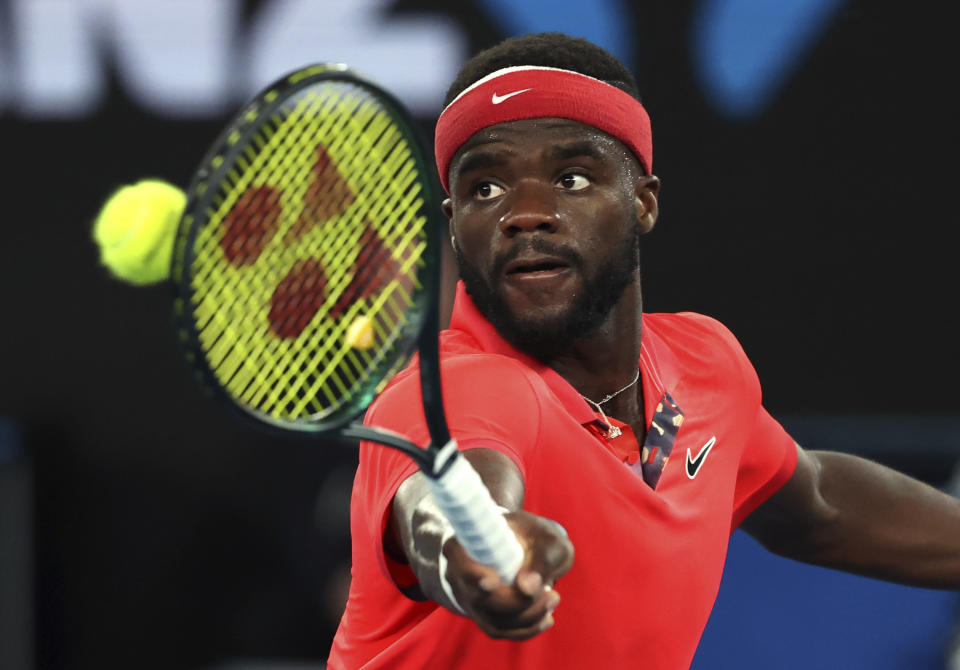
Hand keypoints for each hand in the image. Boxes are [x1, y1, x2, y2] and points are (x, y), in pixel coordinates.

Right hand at [441, 510, 573, 639]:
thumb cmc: (539, 540)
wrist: (533, 548)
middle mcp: (458, 570)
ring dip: (526, 617)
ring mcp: (468, 595)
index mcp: (467, 540)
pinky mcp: (481, 614)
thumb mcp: (548, 539)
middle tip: (551, 594)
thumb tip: (526, 587)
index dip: (470, 572)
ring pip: (490, 618)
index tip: (492, 583)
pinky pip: (498, 629)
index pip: (456, 555)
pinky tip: (546, 619)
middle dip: (516, 602)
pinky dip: (524, 629)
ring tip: (553, 599)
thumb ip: (543, 557)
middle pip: (477, 597)